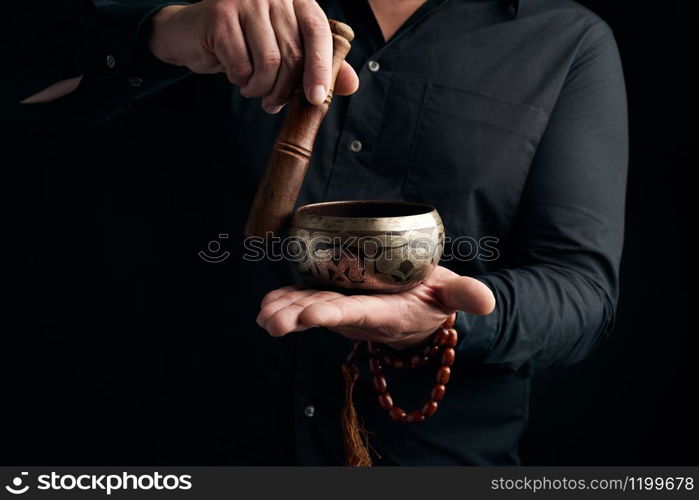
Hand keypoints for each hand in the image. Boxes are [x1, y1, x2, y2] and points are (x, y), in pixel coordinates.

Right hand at [149, 0, 359, 112]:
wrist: (191, 34)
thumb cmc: (244, 45)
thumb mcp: (284, 54)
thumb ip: (318, 65)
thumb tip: (353, 85)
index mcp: (295, 0)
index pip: (319, 31)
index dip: (322, 68)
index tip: (317, 98)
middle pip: (293, 53)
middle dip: (285, 89)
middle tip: (274, 104)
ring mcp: (246, 0)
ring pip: (269, 62)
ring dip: (262, 88)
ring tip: (253, 91)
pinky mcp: (220, 15)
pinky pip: (241, 64)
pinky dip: (240, 81)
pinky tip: (235, 77)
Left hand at [257, 266, 495, 348]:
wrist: (417, 313)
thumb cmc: (434, 300)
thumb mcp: (451, 294)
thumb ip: (466, 296)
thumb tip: (487, 301)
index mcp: (384, 312)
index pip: (356, 314)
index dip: (331, 315)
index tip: (308, 316)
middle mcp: (358, 314)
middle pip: (324, 314)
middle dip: (297, 317)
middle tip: (271, 320)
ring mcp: (343, 308)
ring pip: (310, 308)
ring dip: (285, 310)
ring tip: (263, 313)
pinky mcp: (335, 299)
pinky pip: (307, 299)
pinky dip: (287, 300)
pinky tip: (268, 301)